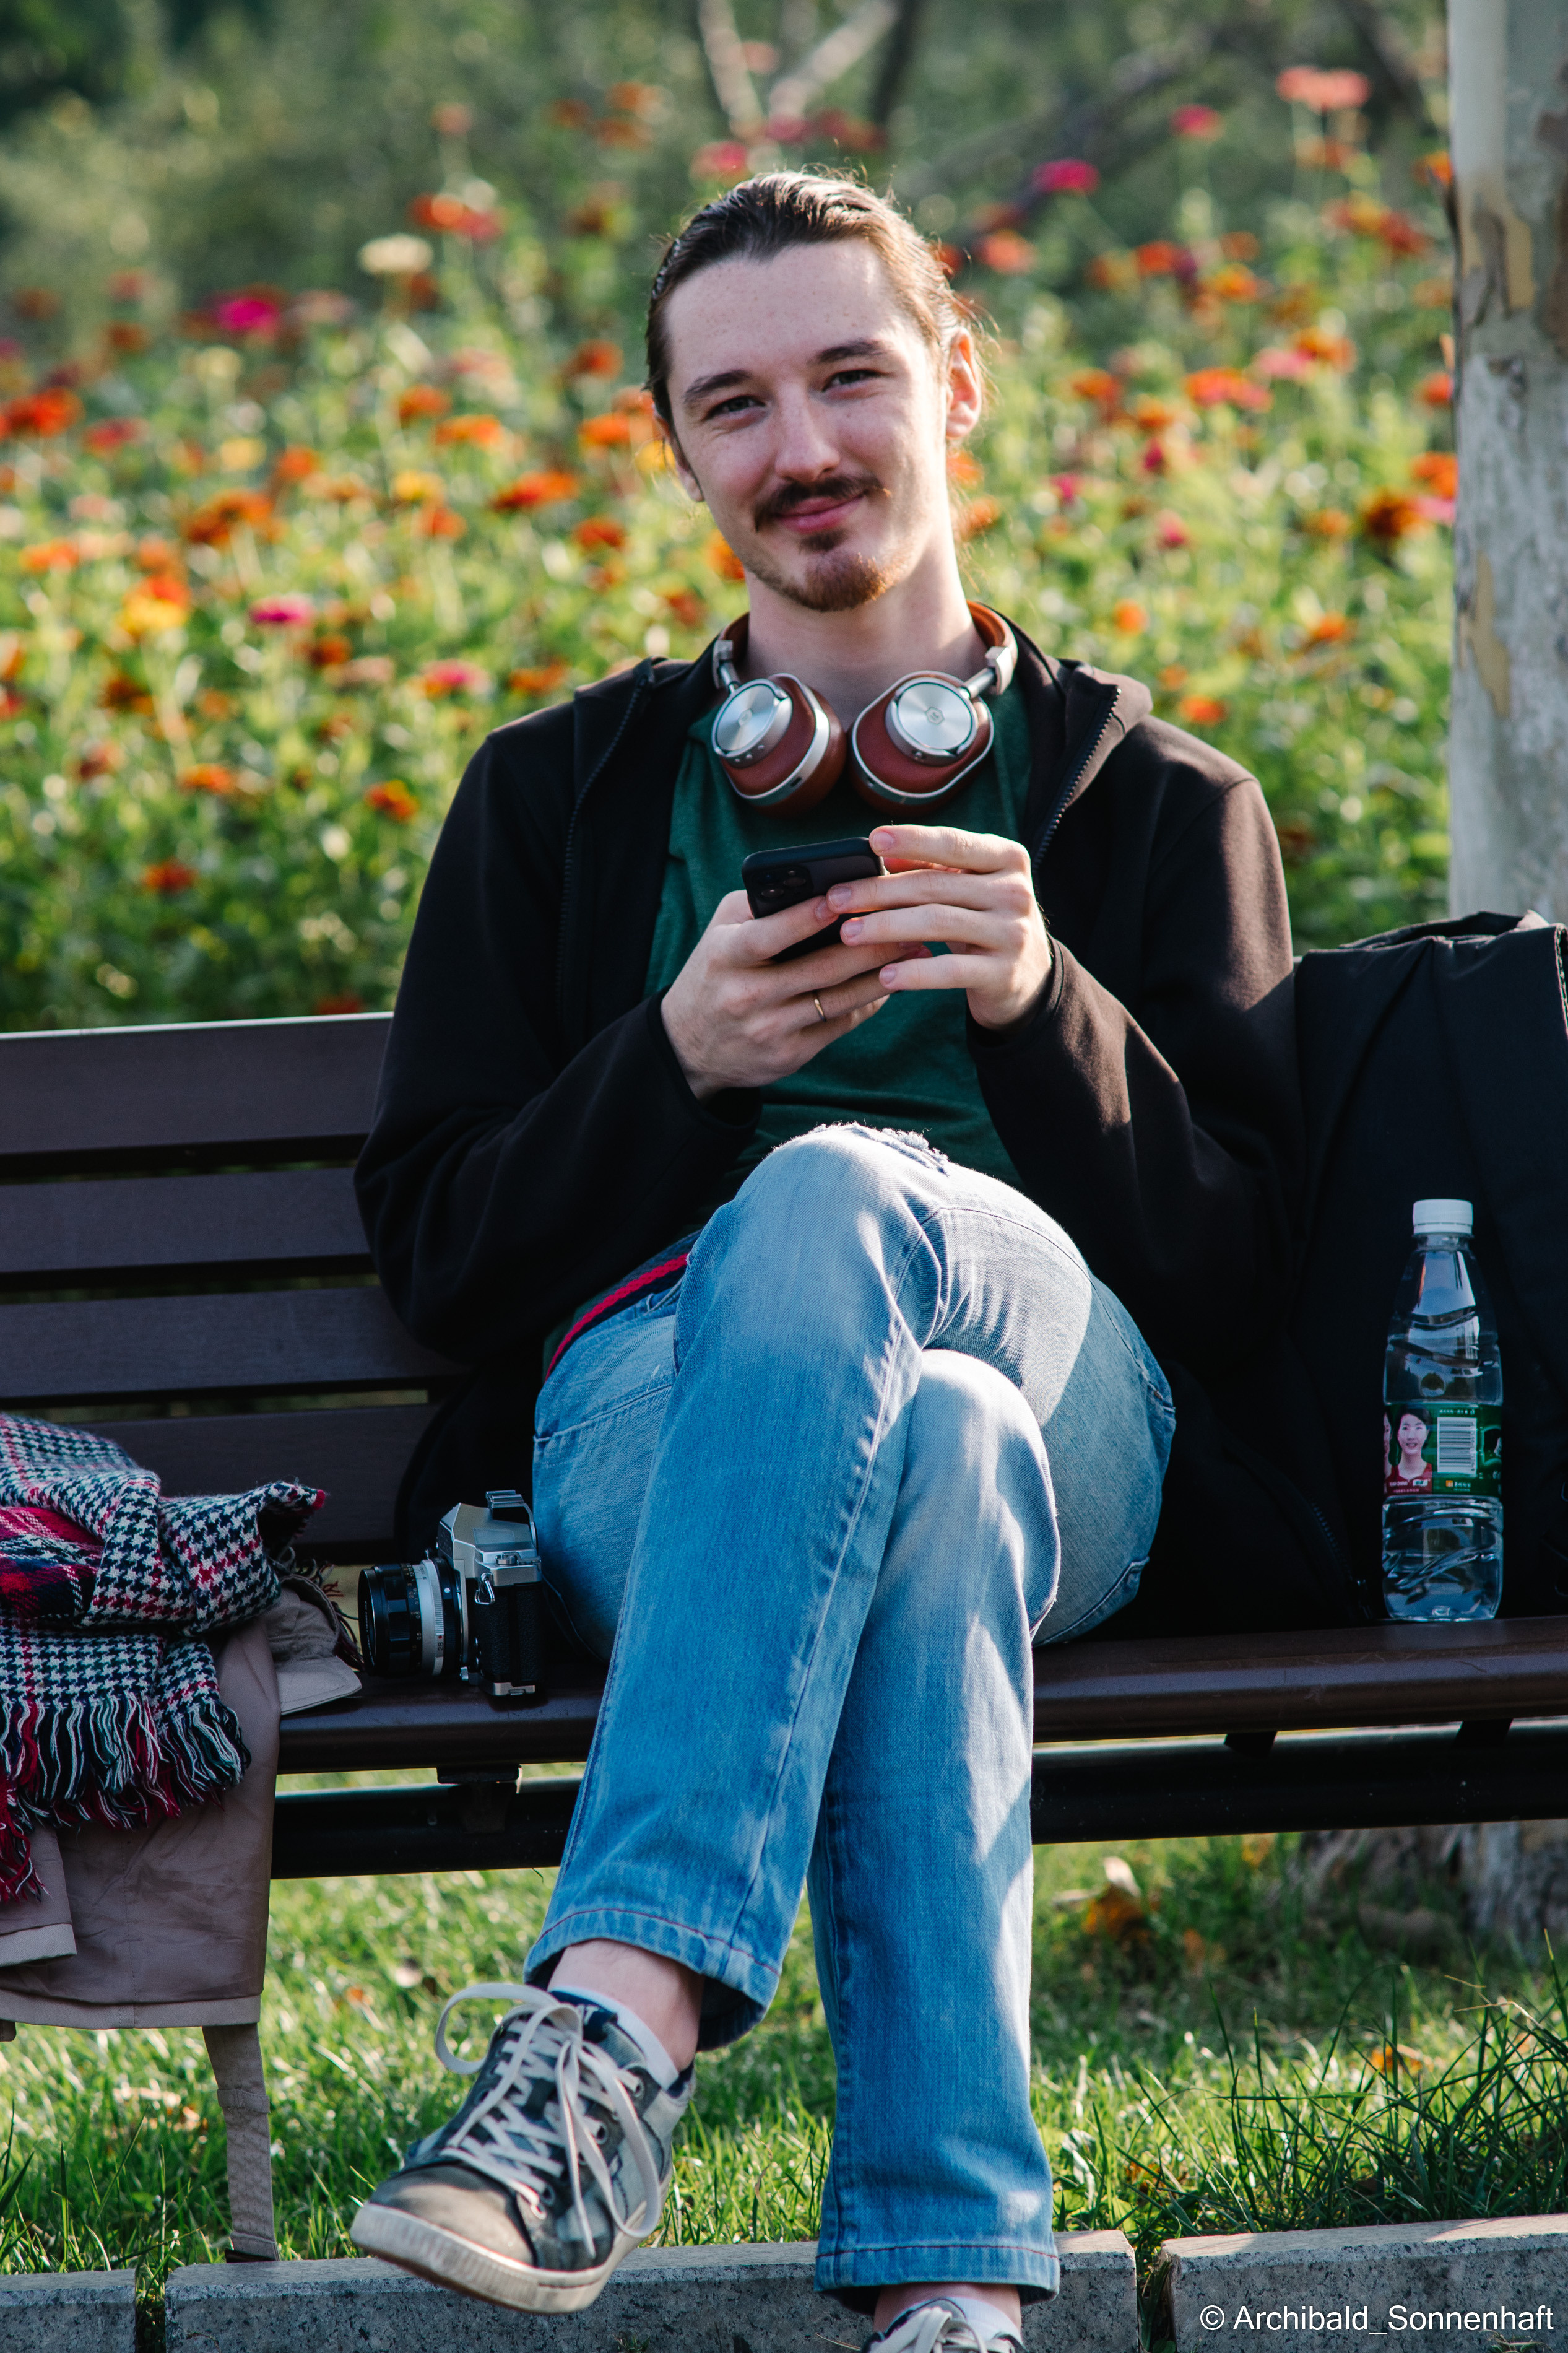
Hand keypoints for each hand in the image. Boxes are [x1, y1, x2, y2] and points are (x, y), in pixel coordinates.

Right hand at [661, 888, 913, 1101]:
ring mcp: (770, 1030)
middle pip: (819, 969)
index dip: (805, 918)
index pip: (769, 935)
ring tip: (914, 949)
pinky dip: (869, 1001)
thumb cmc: (715, 973)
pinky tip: (892, 981)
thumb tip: (820, 886)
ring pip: (838, 999)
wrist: (690, 1046)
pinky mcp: (790, 1055)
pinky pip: (840, 1024)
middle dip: (869, 945)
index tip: (842, 897)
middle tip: (908, 922)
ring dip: (881, 974)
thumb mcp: (720, 933)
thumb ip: (760, 907)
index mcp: (725, 958)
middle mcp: (747, 996)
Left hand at [825, 823, 1050, 1030]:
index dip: (913, 840)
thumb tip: (880, 850)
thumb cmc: (984, 921)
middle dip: (879, 892)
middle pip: (935, 886)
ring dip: (885, 928)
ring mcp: (1013, 934)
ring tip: (847, 934)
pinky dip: (914, 973)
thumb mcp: (968, 887)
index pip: (953, 844)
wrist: (1029, 977)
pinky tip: (883, 976)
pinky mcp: (1003, 974)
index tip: (872, 840)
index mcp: (1007, 858)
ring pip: (938, 924)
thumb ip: (932, 867)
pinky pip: (950, 971)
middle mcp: (1015, 892)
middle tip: (836, 899)